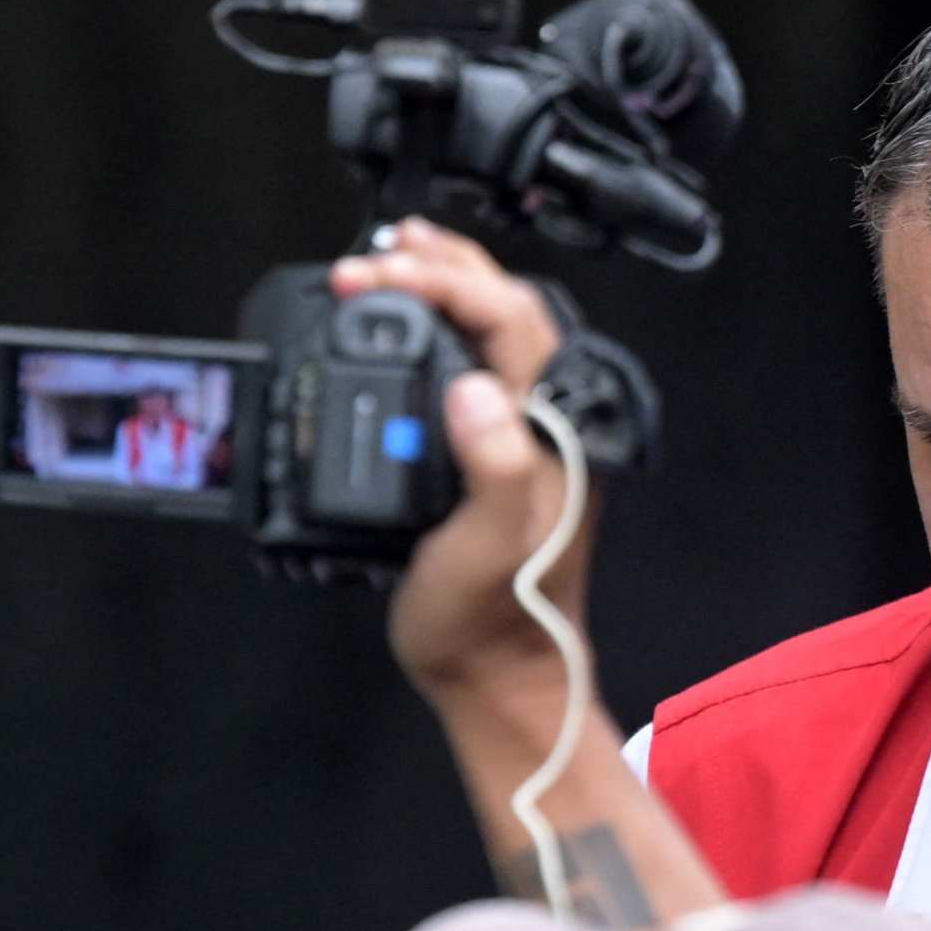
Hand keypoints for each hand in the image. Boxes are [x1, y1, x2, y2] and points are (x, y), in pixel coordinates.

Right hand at [325, 219, 595, 715]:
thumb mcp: (488, 548)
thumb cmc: (494, 622)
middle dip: (448, 266)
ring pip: (498, 337)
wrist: (501, 683)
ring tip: (396, 261)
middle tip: (383, 247)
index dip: (442, 280)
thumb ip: (497, 466)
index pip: (511, 317)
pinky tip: (405, 336)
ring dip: (448, 291)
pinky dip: (441, 335)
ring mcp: (530, 442)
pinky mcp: (501, 461)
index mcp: (557, 431)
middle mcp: (552, 425)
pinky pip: (478, 371)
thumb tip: (477, 389)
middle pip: (511, 311)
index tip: (373, 274)